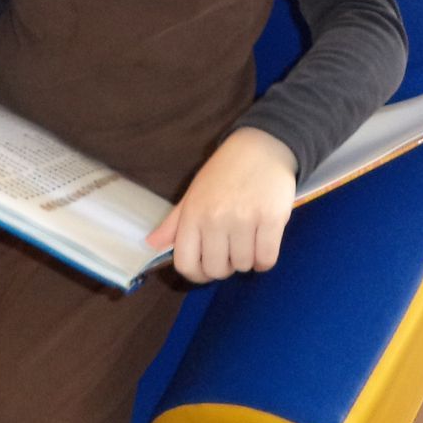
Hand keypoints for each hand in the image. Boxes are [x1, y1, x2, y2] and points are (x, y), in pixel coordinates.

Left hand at [148, 127, 296, 283]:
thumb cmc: (225, 172)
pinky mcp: (271, 220)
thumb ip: (174, 223)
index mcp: (192, 213)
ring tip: (247, 241)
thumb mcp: (194, 193)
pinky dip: (264, 259)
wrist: (261, 147)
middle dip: (224, 267)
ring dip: (246, 260)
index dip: (197, 274)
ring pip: (243, 266)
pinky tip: (262, 244)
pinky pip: (266, 259)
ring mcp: (244, 220)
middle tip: (231, 250)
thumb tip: (151, 245)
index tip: (207, 268)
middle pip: (217, 269)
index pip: (186, 264)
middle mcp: (215, 218)